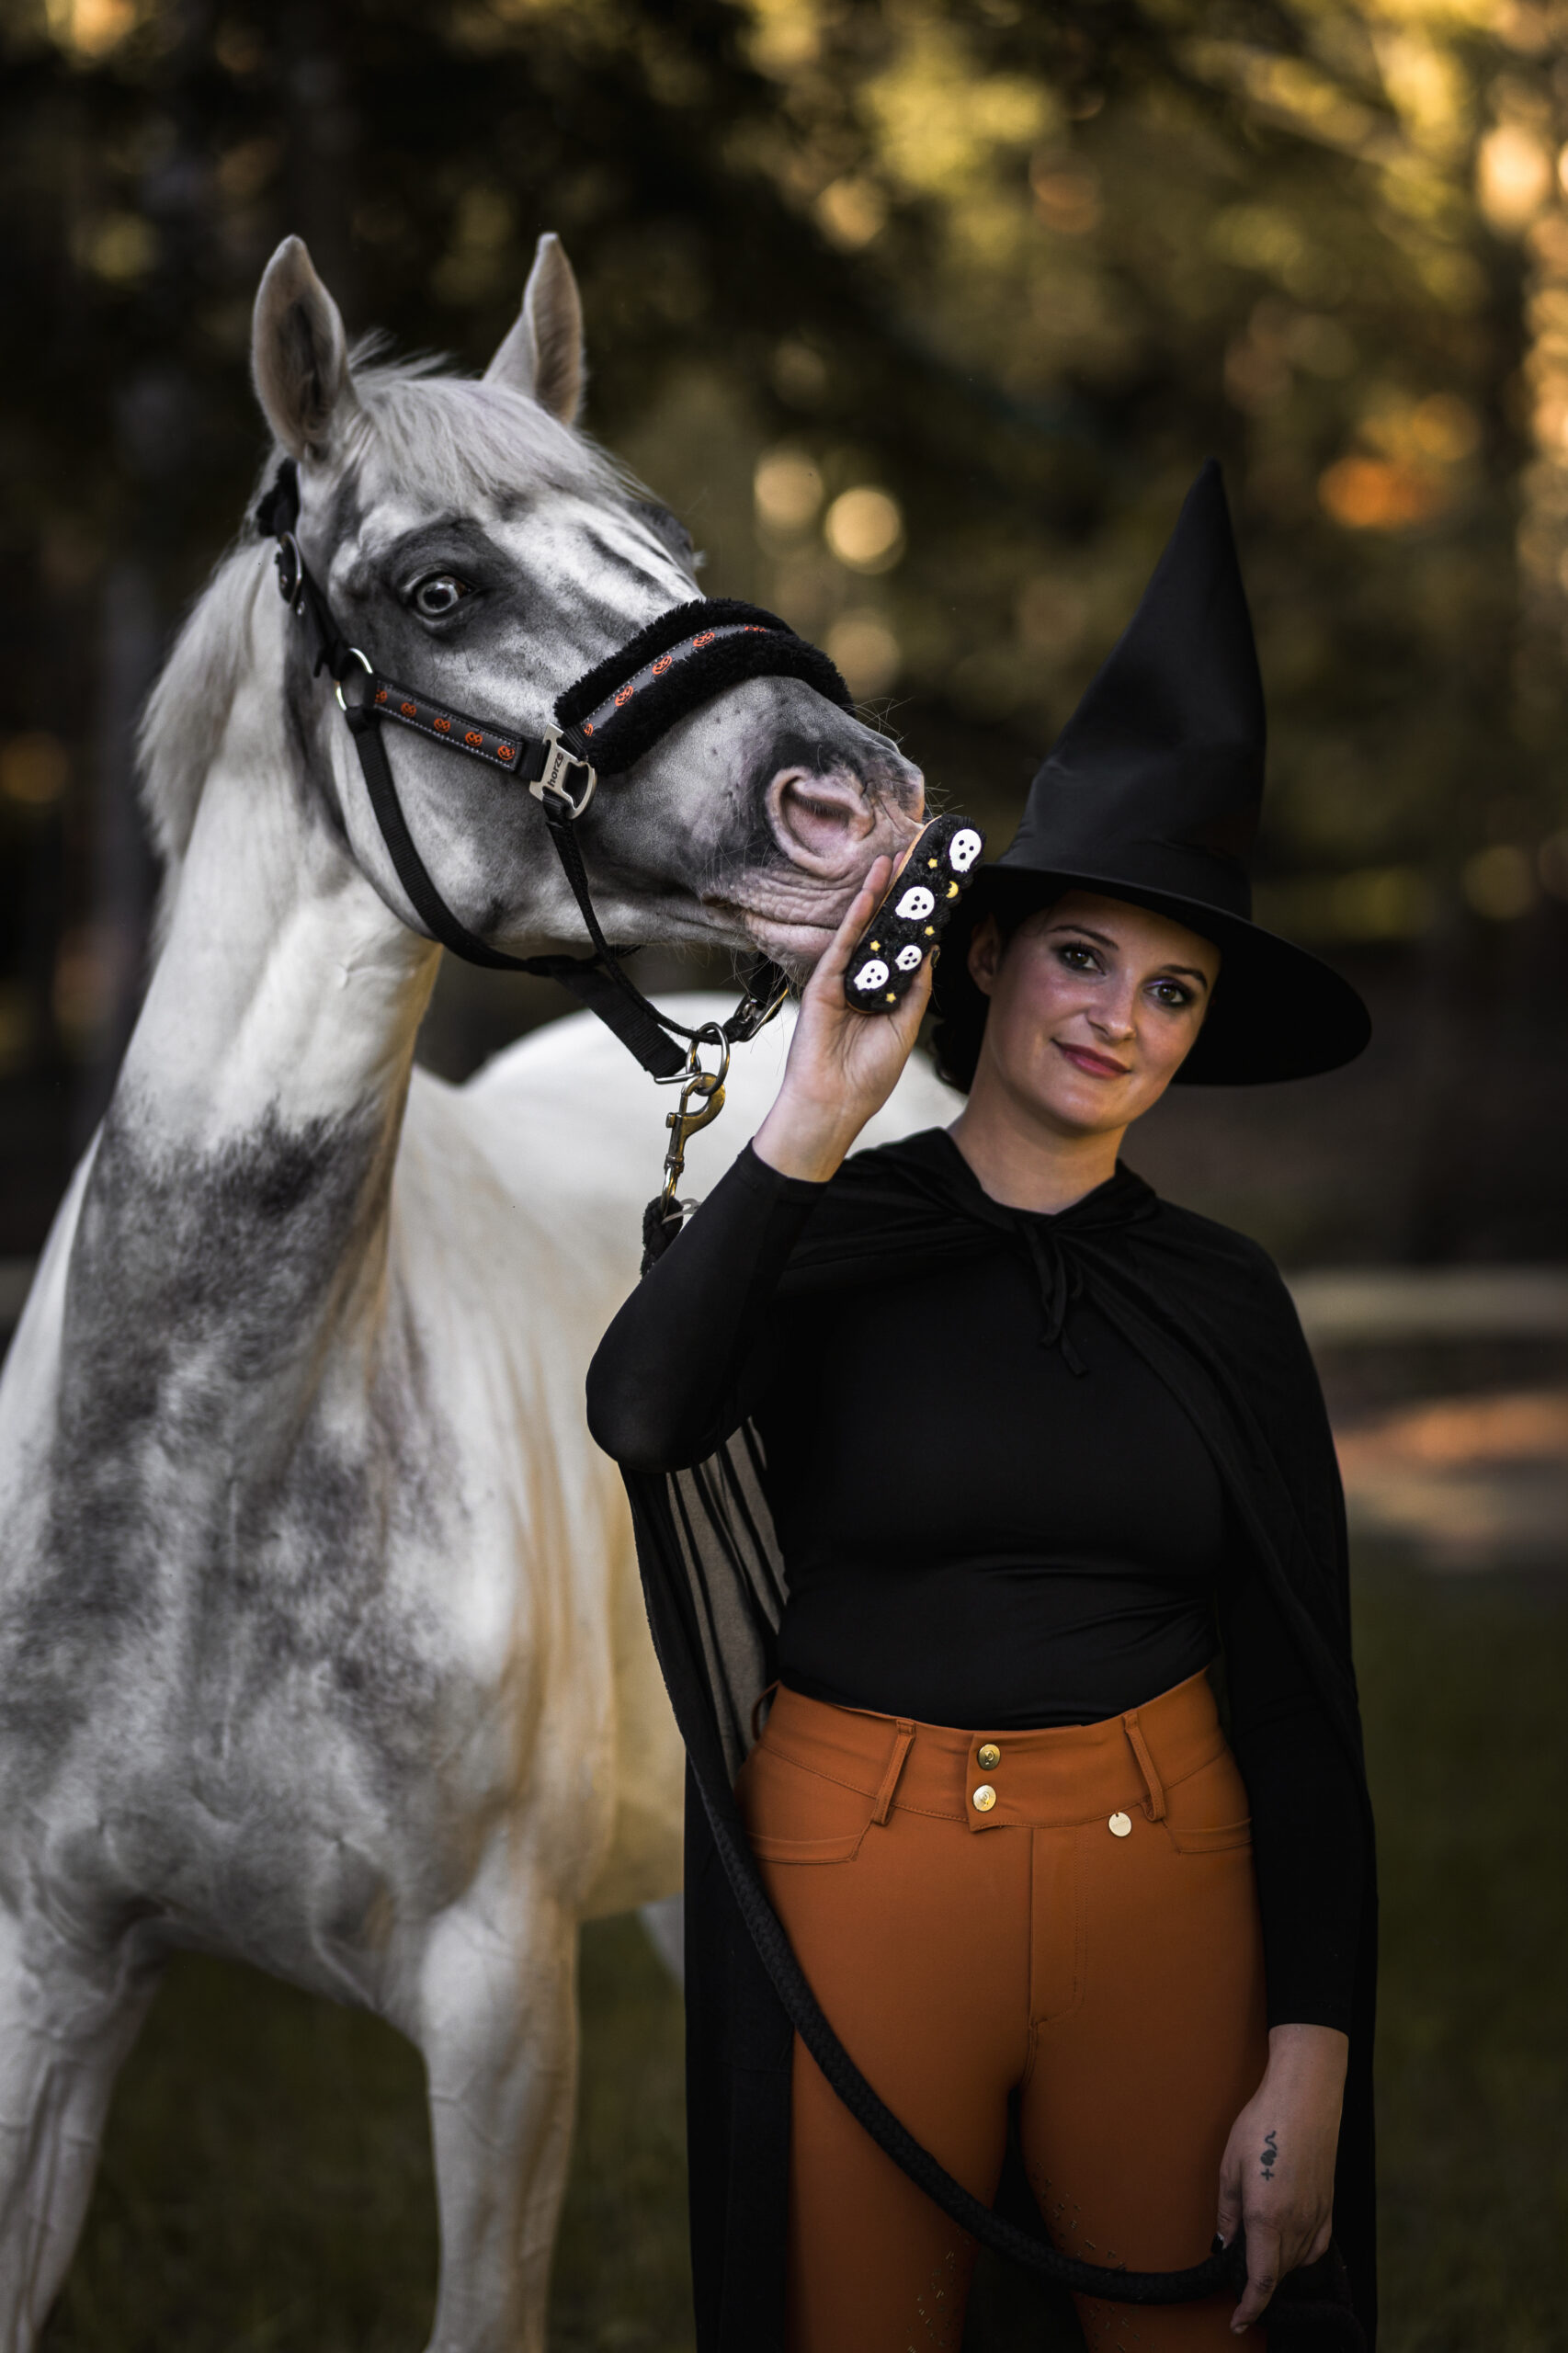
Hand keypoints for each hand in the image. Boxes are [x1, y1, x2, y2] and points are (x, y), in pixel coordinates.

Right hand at [753, 854, 932, 1183]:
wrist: (834, 1106)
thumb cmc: (867, 1077)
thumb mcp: (904, 1026)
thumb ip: (916, 988)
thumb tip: (930, 949)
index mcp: (883, 993)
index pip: (902, 947)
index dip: (916, 918)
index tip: (933, 888)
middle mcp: (862, 981)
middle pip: (882, 930)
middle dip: (897, 895)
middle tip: (913, 858)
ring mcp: (840, 981)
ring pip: (862, 929)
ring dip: (877, 894)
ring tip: (893, 860)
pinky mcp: (821, 985)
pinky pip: (841, 944)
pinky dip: (855, 918)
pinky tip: (870, 892)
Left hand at [1217, 2024, 1347, 2334]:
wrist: (1305, 2096)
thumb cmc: (1262, 2124)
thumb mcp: (1230, 2167)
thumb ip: (1226, 2212)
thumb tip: (1224, 2243)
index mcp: (1267, 2217)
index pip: (1261, 2281)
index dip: (1250, 2308)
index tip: (1238, 2321)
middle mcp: (1297, 2224)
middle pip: (1278, 2275)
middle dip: (1259, 2289)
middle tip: (1238, 2289)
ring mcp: (1317, 2216)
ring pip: (1297, 2264)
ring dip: (1277, 2272)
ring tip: (1257, 2264)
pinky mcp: (1329, 2206)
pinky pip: (1315, 2247)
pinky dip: (1300, 2257)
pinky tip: (1288, 2248)